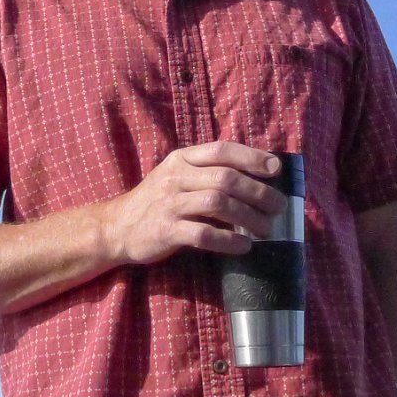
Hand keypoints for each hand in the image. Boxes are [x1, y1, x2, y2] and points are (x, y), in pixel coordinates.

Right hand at [99, 141, 284, 265]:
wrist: (118, 226)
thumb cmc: (158, 201)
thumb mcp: (177, 176)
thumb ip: (207, 172)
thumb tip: (257, 178)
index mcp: (182, 159)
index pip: (221, 150)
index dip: (251, 157)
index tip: (275, 169)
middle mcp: (175, 177)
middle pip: (225, 178)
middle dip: (258, 192)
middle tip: (278, 207)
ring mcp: (169, 204)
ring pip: (217, 204)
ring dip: (248, 216)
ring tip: (266, 228)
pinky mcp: (166, 231)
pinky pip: (203, 234)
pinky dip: (228, 240)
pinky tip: (243, 246)